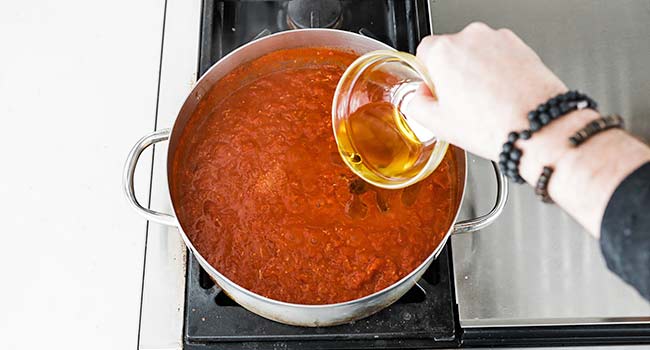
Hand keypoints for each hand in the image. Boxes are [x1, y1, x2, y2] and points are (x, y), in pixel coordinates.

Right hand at [407, 22, 566, 160]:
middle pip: (451, 51)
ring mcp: (498, 39)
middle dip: (454, 73)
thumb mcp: (438, 125)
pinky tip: (502, 96)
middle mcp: (470, 38)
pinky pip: (500, 55)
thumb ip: (415, 105)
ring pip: (477, 52)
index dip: (429, 76)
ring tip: (486, 103)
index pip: (424, 53)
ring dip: (477, 71)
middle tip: (462, 103)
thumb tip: (417, 98)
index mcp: (443, 52)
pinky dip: (499, 70)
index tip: (436, 92)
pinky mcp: (521, 45)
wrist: (538, 128)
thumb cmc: (493, 125)